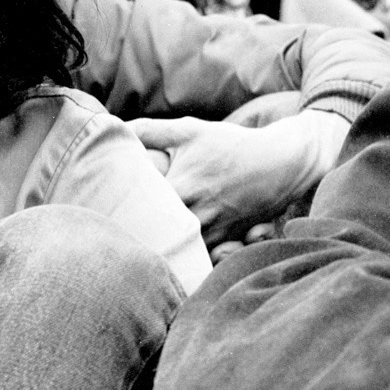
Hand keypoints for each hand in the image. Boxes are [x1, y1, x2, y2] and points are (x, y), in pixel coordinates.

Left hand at [128, 110, 350, 245]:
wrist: (283, 162)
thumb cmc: (232, 144)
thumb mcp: (191, 131)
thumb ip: (149, 131)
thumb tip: (114, 128)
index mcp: (182, 187)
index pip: (139, 210)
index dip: (120, 214)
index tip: (106, 214)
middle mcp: (198, 215)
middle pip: (158, 238)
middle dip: (139, 240)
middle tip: (116, 243)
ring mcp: (216, 232)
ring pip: (182, 253)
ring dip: (165, 254)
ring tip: (144, 256)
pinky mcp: (231, 241)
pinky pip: (205, 259)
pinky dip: (191, 260)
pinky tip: (178, 259)